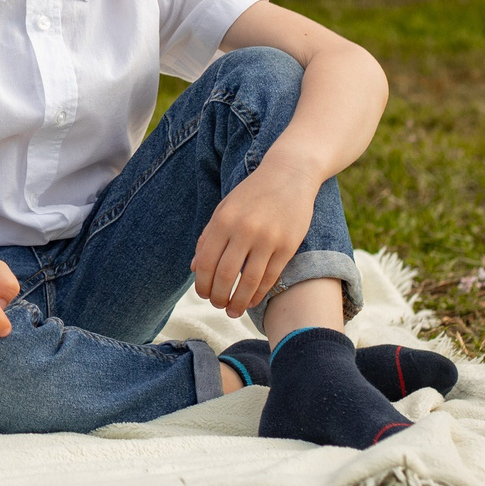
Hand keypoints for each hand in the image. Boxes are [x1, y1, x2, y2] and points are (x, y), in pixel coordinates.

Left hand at [191, 162, 318, 315]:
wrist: (289, 174)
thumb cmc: (252, 194)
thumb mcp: (224, 209)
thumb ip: (208, 237)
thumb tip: (195, 268)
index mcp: (224, 220)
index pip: (206, 262)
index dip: (202, 284)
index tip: (203, 295)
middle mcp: (244, 230)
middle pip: (225, 275)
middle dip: (218, 297)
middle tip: (218, 305)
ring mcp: (268, 239)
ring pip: (249, 281)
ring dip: (239, 302)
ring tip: (233, 311)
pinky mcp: (288, 246)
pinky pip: (270, 277)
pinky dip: (259, 294)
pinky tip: (252, 301)